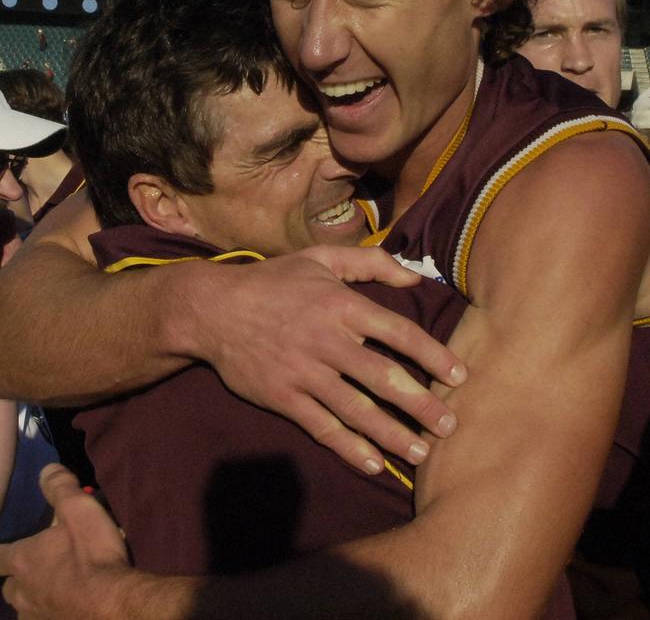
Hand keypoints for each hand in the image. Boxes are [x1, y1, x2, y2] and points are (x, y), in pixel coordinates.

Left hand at [0, 464, 128, 619]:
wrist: (112, 606)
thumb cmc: (91, 554)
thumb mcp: (79, 509)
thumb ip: (60, 487)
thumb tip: (45, 470)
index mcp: (23, 560)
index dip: (1, 551)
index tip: (4, 548)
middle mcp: (22, 592)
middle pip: (9, 586)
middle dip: (17, 576)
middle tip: (36, 565)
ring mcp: (38, 616)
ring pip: (24, 607)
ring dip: (32, 596)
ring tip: (52, 587)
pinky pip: (45, 619)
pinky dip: (50, 612)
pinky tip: (65, 607)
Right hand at [191, 245, 466, 474]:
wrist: (213, 310)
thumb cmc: (273, 280)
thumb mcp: (319, 258)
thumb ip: (370, 263)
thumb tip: (415, 275)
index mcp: (340, 304)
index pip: (398, 331)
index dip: (432, 354)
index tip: (459, 375)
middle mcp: (327, 340)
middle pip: (383, 376)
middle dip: (420, 404)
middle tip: (450, 425)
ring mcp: (304, 372)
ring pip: (357, 408)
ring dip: (392, 433)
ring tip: (421, 452)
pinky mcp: (283, 397)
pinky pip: (322, 427)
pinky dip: (349, 447)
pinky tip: (373, 463)